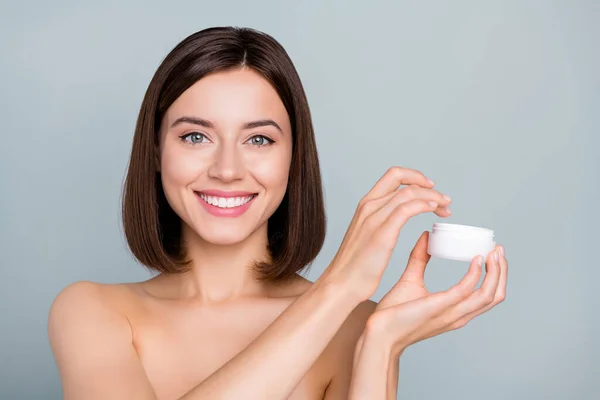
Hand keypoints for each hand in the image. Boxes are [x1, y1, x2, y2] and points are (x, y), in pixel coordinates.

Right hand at [317, 166, 451, 301]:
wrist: (342, 283)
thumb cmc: (355, 265)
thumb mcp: (367, 235)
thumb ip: (379, 221)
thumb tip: (396, 219)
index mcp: (365, 205)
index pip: (393, 176)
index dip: (415, 176)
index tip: (430, 188)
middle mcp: (369, 206)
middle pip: (401, 177)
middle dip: (426, 183)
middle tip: (443, 200)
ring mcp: (374, 217)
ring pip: (408, 192)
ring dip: (432, 197)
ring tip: (445, 208)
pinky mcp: (382, 232)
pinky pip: (407, 209)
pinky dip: (424, 205)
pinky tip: (434, 211)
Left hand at [365, 233, 507, 355]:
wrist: (378, 331)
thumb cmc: (392, 313)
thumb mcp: (410, 281)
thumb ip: (419, 259)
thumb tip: (426, 237)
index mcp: (455, 311)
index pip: (487, 296)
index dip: (496, 276)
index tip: (493, 254)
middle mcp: (458, 315)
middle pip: (495, 295)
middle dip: (501, 271)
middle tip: (498, 249)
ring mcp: (451, 313)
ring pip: (488, 295)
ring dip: (495, 272)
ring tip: (493, 252)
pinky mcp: (439, 307)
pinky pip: (466, 291)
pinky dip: (475, 274)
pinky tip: (475, 259)